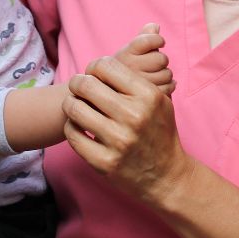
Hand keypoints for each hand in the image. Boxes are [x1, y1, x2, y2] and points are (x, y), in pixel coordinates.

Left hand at [63, 55, 193, 205]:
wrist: (167, 175)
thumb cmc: (160, 132)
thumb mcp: (160, 99)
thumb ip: (136, 78)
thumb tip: (103, 62)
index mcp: (148, 95)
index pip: (106, 66)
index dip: (95, 67)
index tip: (94, 74)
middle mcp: (133, 116)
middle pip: (86, 85)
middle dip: (77, 82)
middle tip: (78, 86)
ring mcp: (118, 141)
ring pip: (75, 108)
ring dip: (71, 104)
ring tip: (76, 105)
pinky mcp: (104, 162)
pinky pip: (73, 135)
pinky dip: (72, 127)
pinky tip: (79, 126)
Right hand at [113, 22, 175, 95]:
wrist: (107, 98)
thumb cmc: (121, 72)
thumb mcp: (128, 52)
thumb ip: (142, 37)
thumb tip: (155, 26)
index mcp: (124, 54)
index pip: (148, 41)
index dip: (158, 40)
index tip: (159, 42)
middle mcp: (129, 68)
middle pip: (161, 59)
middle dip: (161, 61)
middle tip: (154, 65)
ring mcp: (136, 85)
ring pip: (167, 74)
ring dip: (165, 75)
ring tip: (156, 77)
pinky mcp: (145, 99)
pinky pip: (168, 88)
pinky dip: (169, 86)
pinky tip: (161, 87)